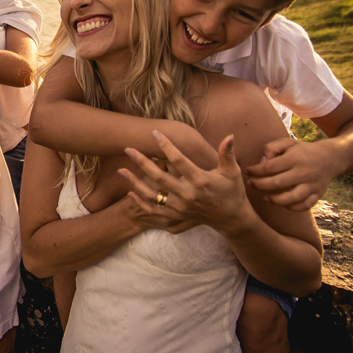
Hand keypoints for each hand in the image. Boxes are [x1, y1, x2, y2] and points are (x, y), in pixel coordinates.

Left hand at [120, 132, 253, 236]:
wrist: (231, 219)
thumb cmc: (231, 191)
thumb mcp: (232, 172)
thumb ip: (227, 154)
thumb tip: (230, 135)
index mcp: (201, 181)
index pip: (179, 161)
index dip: (166, 146)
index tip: (154, 133)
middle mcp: (188, 195)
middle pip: (159, 177)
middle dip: (142, 162)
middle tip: (128, 149)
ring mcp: (180, 208)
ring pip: (152, 195)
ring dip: (135, 182)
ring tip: (120, 170)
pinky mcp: (176, 217)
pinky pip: (153, 210)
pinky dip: (140, 202)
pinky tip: (129, 192)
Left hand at [245, 137, 335, 210]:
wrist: (330, 158)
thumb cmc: (302, 151)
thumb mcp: (287, 143)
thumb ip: (271, 148)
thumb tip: (262, 161)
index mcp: (294, 158)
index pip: (270, 167)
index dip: (255, 171)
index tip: (248, 172)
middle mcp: (303, 172)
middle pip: (278, 183)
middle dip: (260, 185)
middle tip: (250, 184)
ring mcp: (311, 185)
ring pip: (292, 198)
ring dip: (275, 200)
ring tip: (265, 198)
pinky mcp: (317, 194)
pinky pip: (304, 206)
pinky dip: (293, 208)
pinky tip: (283, 204)